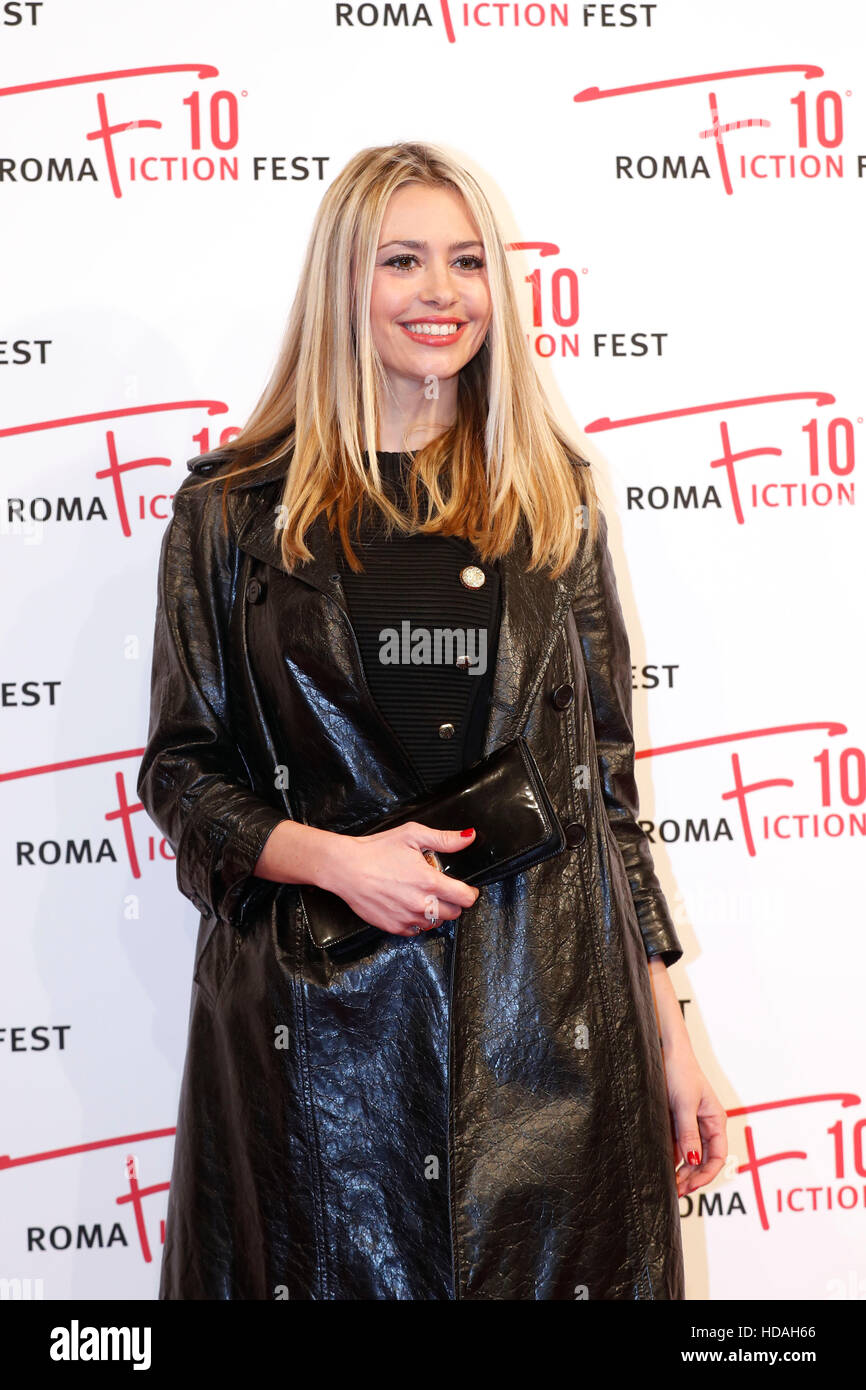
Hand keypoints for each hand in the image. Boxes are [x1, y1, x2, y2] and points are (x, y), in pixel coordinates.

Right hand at [318, 822, 479, 936]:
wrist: (345, 868)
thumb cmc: (376, 849)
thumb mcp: (412, 835)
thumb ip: (444, 839)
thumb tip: (469, 836)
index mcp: (429, 881)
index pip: (465, 898)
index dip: (470, 893)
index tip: (467, 890)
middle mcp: (420, 903)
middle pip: (454, 913)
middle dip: (453, 902)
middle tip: (442, 890)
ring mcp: (407, 917)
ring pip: (435, 923)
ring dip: (435, 913)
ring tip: (423, 897)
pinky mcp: (393, 927)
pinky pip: (415, 930)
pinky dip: (417, 921)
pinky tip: (408, 906)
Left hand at [664, 1047, 727, 1197]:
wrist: (665, 1050)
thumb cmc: (680, 1071)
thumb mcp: (684, 1104)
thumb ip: (688, 1133)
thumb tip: (693, 1161)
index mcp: (715, 1120)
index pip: (718, 1156)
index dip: (706, 1175)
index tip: (690, 1186)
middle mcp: (705, 1124)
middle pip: (704, 1160)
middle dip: (692, 1177)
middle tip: (675, 1190)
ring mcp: (690, 1123)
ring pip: (690, 1155)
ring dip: (681, 1170)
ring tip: (668, 1183)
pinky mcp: (675, 1120)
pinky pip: (676, 1144)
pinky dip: (671, 1157)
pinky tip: (662, 1166)